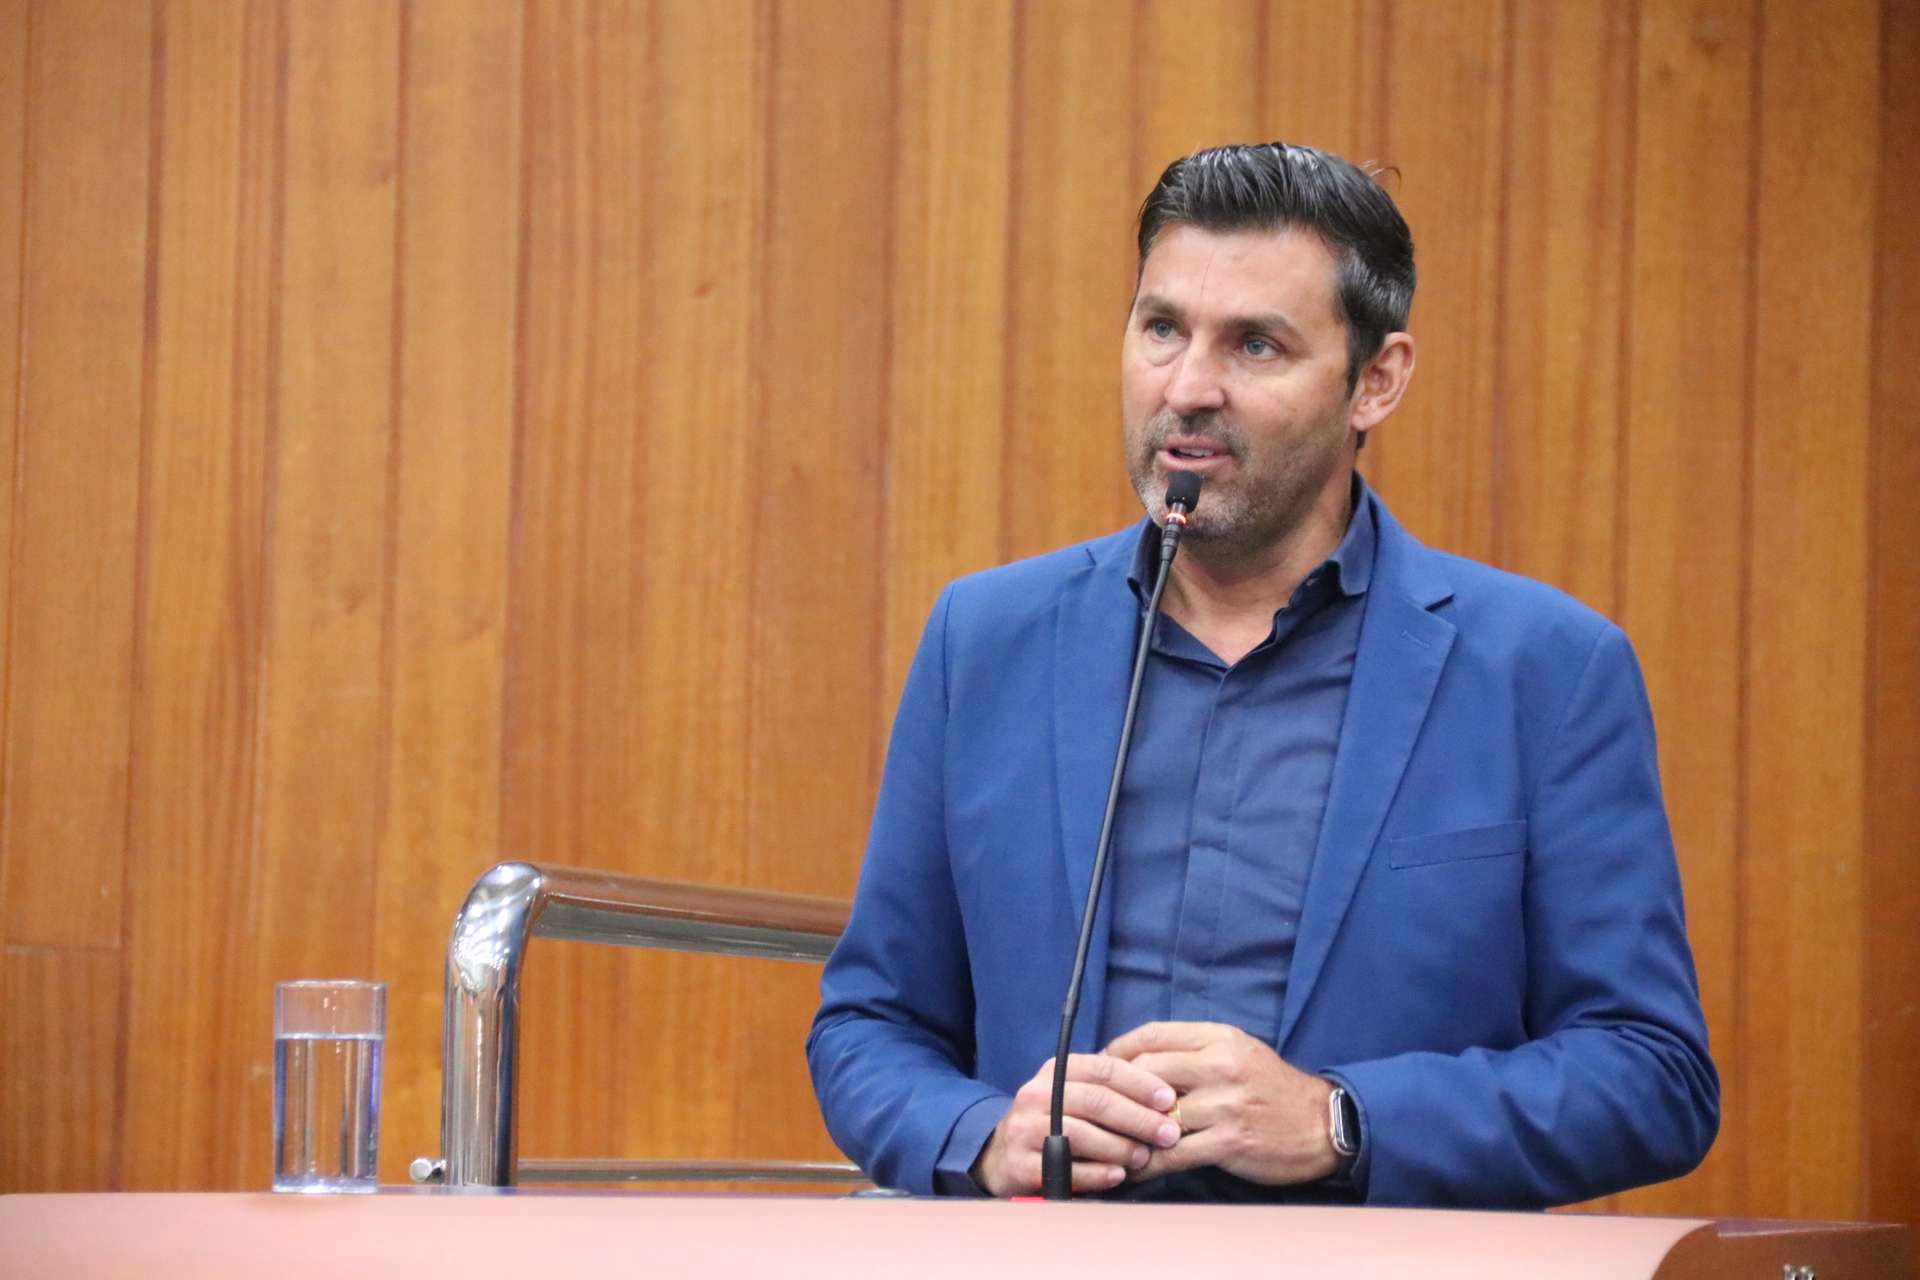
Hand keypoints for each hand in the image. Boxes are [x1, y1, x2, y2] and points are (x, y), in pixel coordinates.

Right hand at [973, 1053, 1181, 1196]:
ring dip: (1119, 1147)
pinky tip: (1118, 1175)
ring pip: (1082, 1134)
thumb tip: (1164, 1096)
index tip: (1169, 1099)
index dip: (1140, 1083)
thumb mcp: (1073, 1093)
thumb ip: (1108, 1089)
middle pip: (1096, 1101)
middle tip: (1168, 1134)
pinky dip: (1097, 1173)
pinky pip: (1066, 1168)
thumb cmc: (1052, 1120)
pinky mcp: (1020, 1162)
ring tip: (1143, 1157)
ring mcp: (1025, 1128)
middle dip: (1138, 1118)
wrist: (1001, 1153)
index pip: (1104, 1068)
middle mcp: (1037, 1093)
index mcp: (1056, 1070)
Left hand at [1104, 1021, 1338, 1185]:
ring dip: (1127, 1130)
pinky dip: (1147, 1164)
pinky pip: (1174, 1154)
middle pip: (1147, 1071)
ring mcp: (1225, 1104)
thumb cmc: (1271, 1088)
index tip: (1100, 1066)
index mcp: (1220, 1038)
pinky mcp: (1229, 1141)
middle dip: (1116, 1091)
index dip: (1119, 1050)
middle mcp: (1221, 1066)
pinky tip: (1132, 1169)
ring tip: (1106, 1141)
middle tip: (1098, 1107)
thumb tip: (1140, 1059)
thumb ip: (1193, 1051)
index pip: (1154, 1035)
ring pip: (1156, 1114)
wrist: (1321, 1124)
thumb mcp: (1238, 1051)